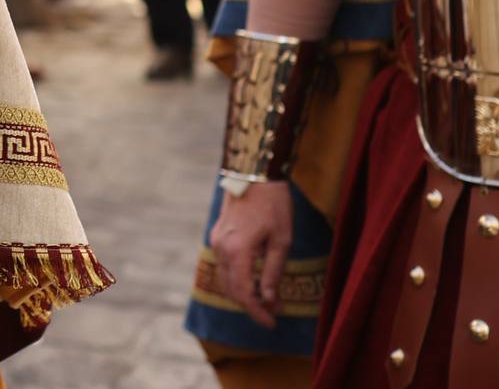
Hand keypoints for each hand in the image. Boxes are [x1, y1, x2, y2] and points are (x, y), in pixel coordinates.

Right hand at [208, 180, 293, 327]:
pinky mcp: (217, 236)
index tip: (272, 323)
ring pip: (226, 279)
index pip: (244, 293)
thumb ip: (274, 272)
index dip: (257, 312)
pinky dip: (239, 279)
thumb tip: (270, 299)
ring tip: (269, 297)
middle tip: (275, 311)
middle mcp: (221, 249)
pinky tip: (256, 279)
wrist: (254, 174)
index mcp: (238, 251)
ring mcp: (216, 242)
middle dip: (252, 305)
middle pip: (232, 290)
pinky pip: (225, 266)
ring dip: (245, 292)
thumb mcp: (281, 240)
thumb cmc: (273, 205)